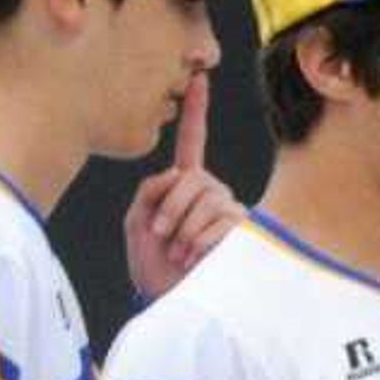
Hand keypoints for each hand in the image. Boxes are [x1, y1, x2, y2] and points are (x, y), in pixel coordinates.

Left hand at [125, 76, 242, 299]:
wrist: (170, 301)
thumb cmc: (152, 266)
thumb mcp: (136, 222)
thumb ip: (150, 189)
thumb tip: (180, 175)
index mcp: (185, 183)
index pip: (191, 141)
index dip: (196, 110)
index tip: (199, 78)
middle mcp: (212, 191)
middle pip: (192, 179)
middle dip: (170, 208)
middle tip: (163, 237)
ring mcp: (229, 210)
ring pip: (206, 200)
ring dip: (183, 230)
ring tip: (179, 254)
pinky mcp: (242, 232)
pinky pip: (220, 221)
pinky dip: (199, 242)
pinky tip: (195, 259)